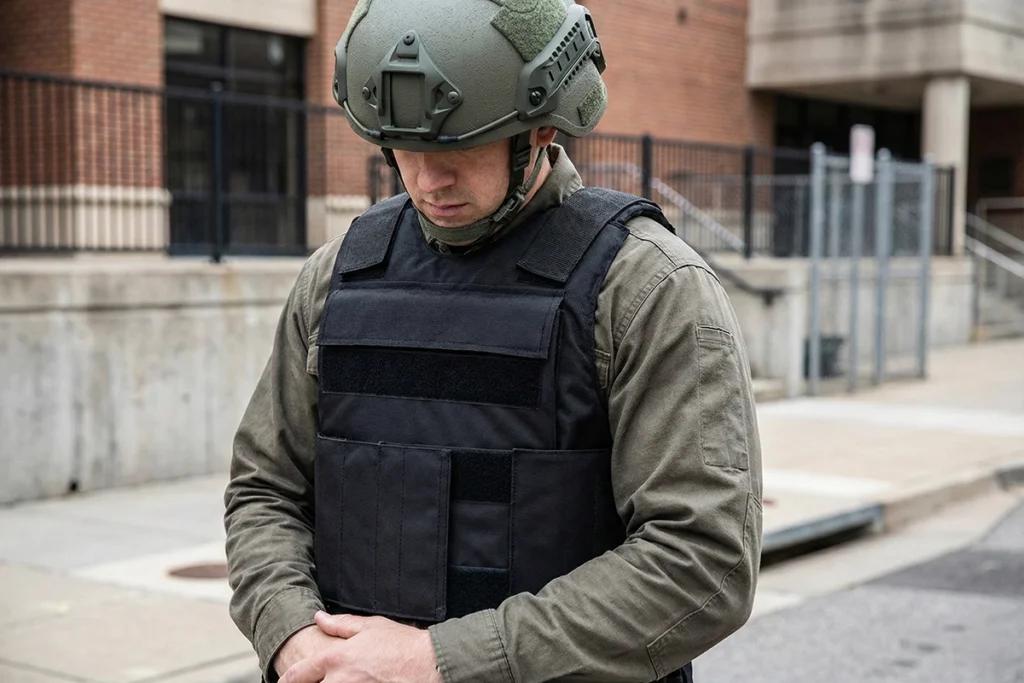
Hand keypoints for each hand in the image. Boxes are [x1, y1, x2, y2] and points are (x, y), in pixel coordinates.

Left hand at [279, 611, 442, 682]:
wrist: (427, 664)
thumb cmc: (402, 644)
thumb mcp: (370, 626)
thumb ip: (340, 624)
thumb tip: (319, 618)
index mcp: (335, 658)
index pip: (299, 674)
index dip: (286, 680)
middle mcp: (339, 680)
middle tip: (313, 680)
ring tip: (339, 680)